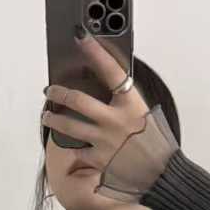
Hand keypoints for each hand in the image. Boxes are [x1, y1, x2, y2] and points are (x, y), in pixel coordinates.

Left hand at [41, 31, 150, 175]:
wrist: (162, 173)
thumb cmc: (155, 142)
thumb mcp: (144, 113)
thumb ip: (125, 101)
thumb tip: (105, 86)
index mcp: (131, 104)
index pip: (111, 70)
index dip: (95, 51)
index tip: (80, 36)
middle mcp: (115, 121)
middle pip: (77, 101)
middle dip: (58, 93)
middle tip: (50, 91)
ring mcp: (104, 141)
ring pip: (69, 127)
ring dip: (54, 120)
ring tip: (47, 117)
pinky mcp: (99, 160)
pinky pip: (79, 152)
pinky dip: (74, 149)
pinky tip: (70, 145)